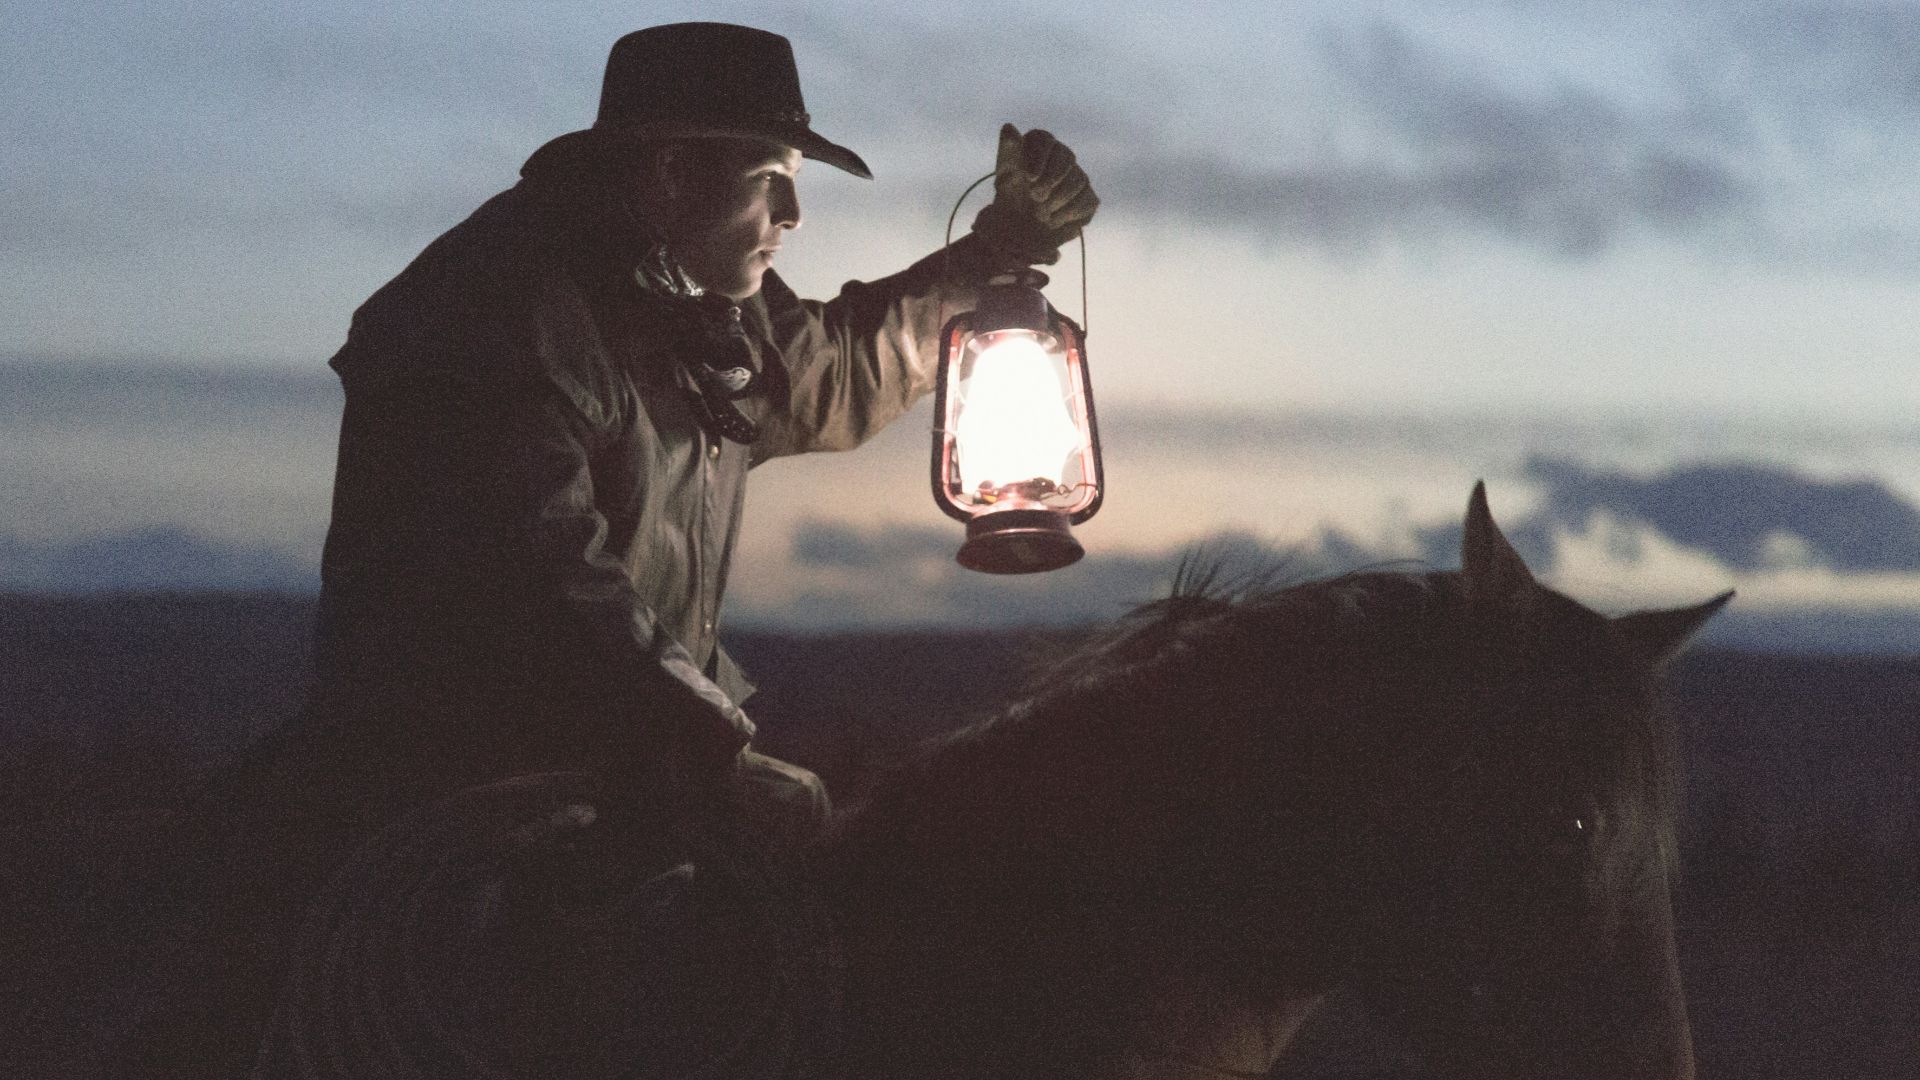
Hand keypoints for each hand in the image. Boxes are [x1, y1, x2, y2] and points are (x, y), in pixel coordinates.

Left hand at [971, 124, 1099, 265]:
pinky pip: (1087, 200)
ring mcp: (1079, 176)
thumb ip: (1009, 150)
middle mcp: (1063, 156)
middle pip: (1066, 157)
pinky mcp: (1088, 197)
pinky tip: (1052, 221)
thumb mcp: (1006, 173)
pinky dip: (1068, 213)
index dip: (1039, 159)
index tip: (1029, 178)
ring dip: (1057, 200)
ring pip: (1078, 180)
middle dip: (1050, 180)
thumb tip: (1008, 127)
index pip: (1045, 141)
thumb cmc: (1012, 194)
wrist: (1020, 226)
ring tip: (1040, 213)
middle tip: (1035, 197)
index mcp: (1042, 144)